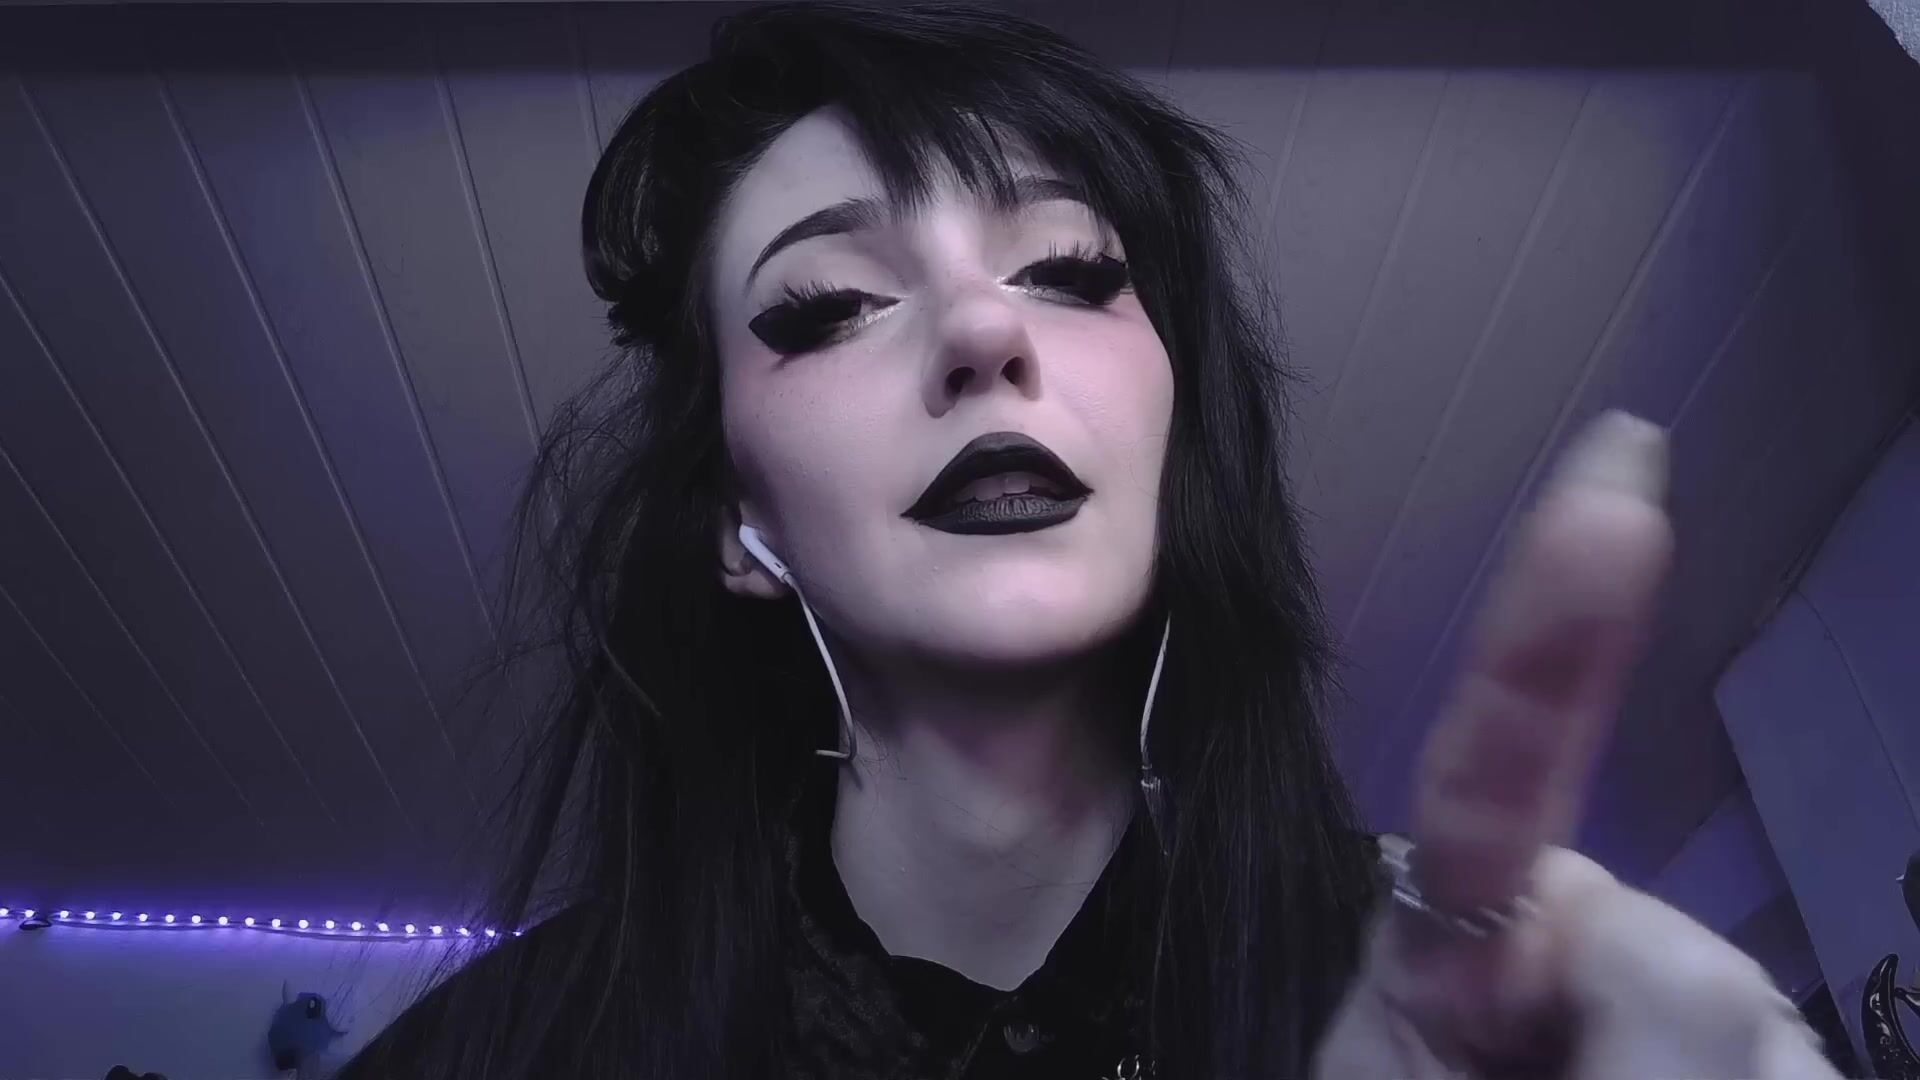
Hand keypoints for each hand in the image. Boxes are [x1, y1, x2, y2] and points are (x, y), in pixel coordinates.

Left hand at [1313, 411, 1835, 1079]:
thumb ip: (1606, 1035)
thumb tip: (1707, 978)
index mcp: (1445, 958)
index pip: (1494, 770)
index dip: (1554, 624)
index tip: (1620, 475)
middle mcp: (1572, 972)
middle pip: (1692, 976)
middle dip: (1665, 1064)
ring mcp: (1669, 1036)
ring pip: (1764, 1046)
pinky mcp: (1730, 1055)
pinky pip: (1776, 1064)